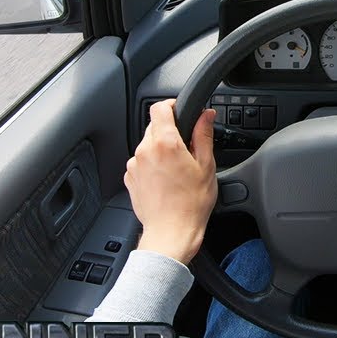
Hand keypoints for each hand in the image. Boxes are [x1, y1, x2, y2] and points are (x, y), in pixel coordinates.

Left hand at [126, 100, 216, 264]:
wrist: (171, 233)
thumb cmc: (191, 204)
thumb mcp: (206, 166)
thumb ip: (204, 134)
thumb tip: (206, 114)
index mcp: (166, 143)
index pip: (160, 107)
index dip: (172, 105)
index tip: (180, 110)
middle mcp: (145, 151)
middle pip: (154, 126)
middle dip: (170, 132)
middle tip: (186, 148)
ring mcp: (135, 165)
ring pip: (147, 144)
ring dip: (160, 149)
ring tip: (176, 169)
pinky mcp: (130, 177)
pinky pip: (141, 161)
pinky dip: (152, 164)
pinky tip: (166, 179)